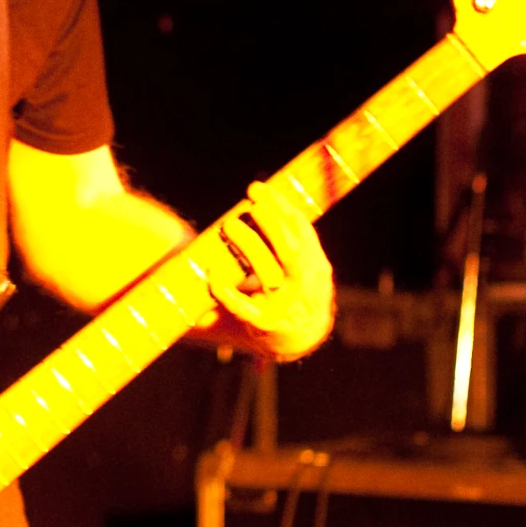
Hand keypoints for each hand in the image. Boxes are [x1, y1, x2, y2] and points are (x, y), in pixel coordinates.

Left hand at [202, 183, 335, 361]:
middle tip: (251, 206)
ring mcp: (285, 305)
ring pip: (270, 276)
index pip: (301, 231)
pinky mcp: (264, 324)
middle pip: (292, 252)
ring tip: (230, 224)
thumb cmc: (291, 288)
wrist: (298, 338)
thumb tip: (260, 194)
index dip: (281, 207)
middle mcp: (303, 284)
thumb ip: (286, 235)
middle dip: (273, 226)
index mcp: (313, 263)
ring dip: (251, 247)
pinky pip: (245, 308)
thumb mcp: (299, 262)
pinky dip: (229, 292)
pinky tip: (213, 275)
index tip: (256, 188)